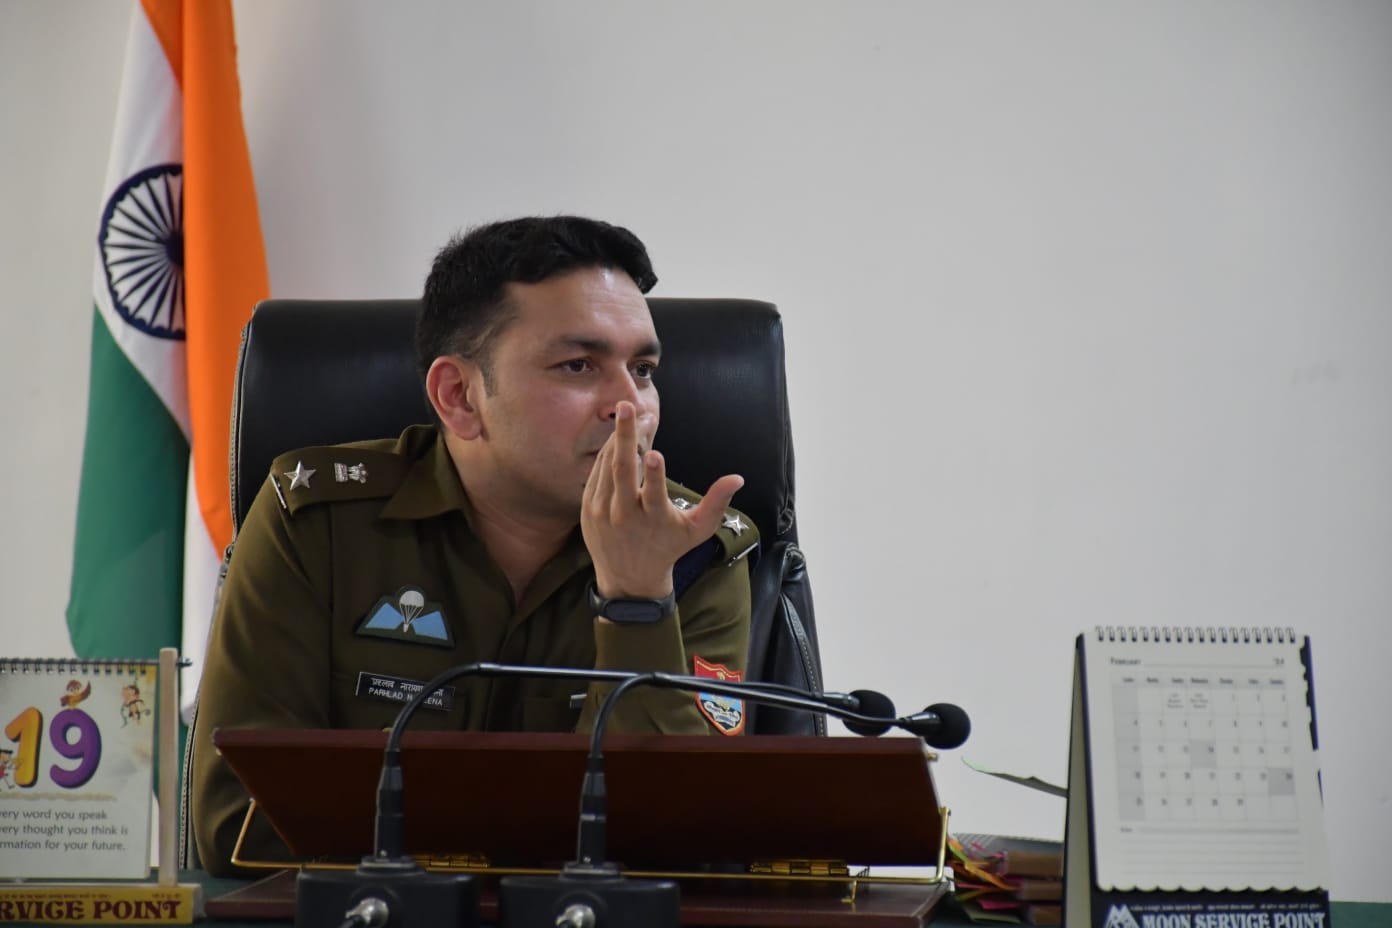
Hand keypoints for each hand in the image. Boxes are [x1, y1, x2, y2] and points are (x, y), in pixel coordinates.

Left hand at [582, 401, 743, 599]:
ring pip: (608, 467)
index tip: (655, 453)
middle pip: (622, 471)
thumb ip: (716, 503)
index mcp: (654, 520)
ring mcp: (602, 512)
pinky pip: (597, 474)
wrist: (629, 578)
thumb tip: (738, 478)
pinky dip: (607, 453)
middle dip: (625, 438)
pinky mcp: (588, 509)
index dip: (654, 475)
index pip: (653, 495)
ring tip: (628, 415)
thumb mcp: (697, 530)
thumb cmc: (669, 548)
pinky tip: (618, 437)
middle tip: (627, 407)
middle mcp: (624, 515)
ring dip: (617, 439)